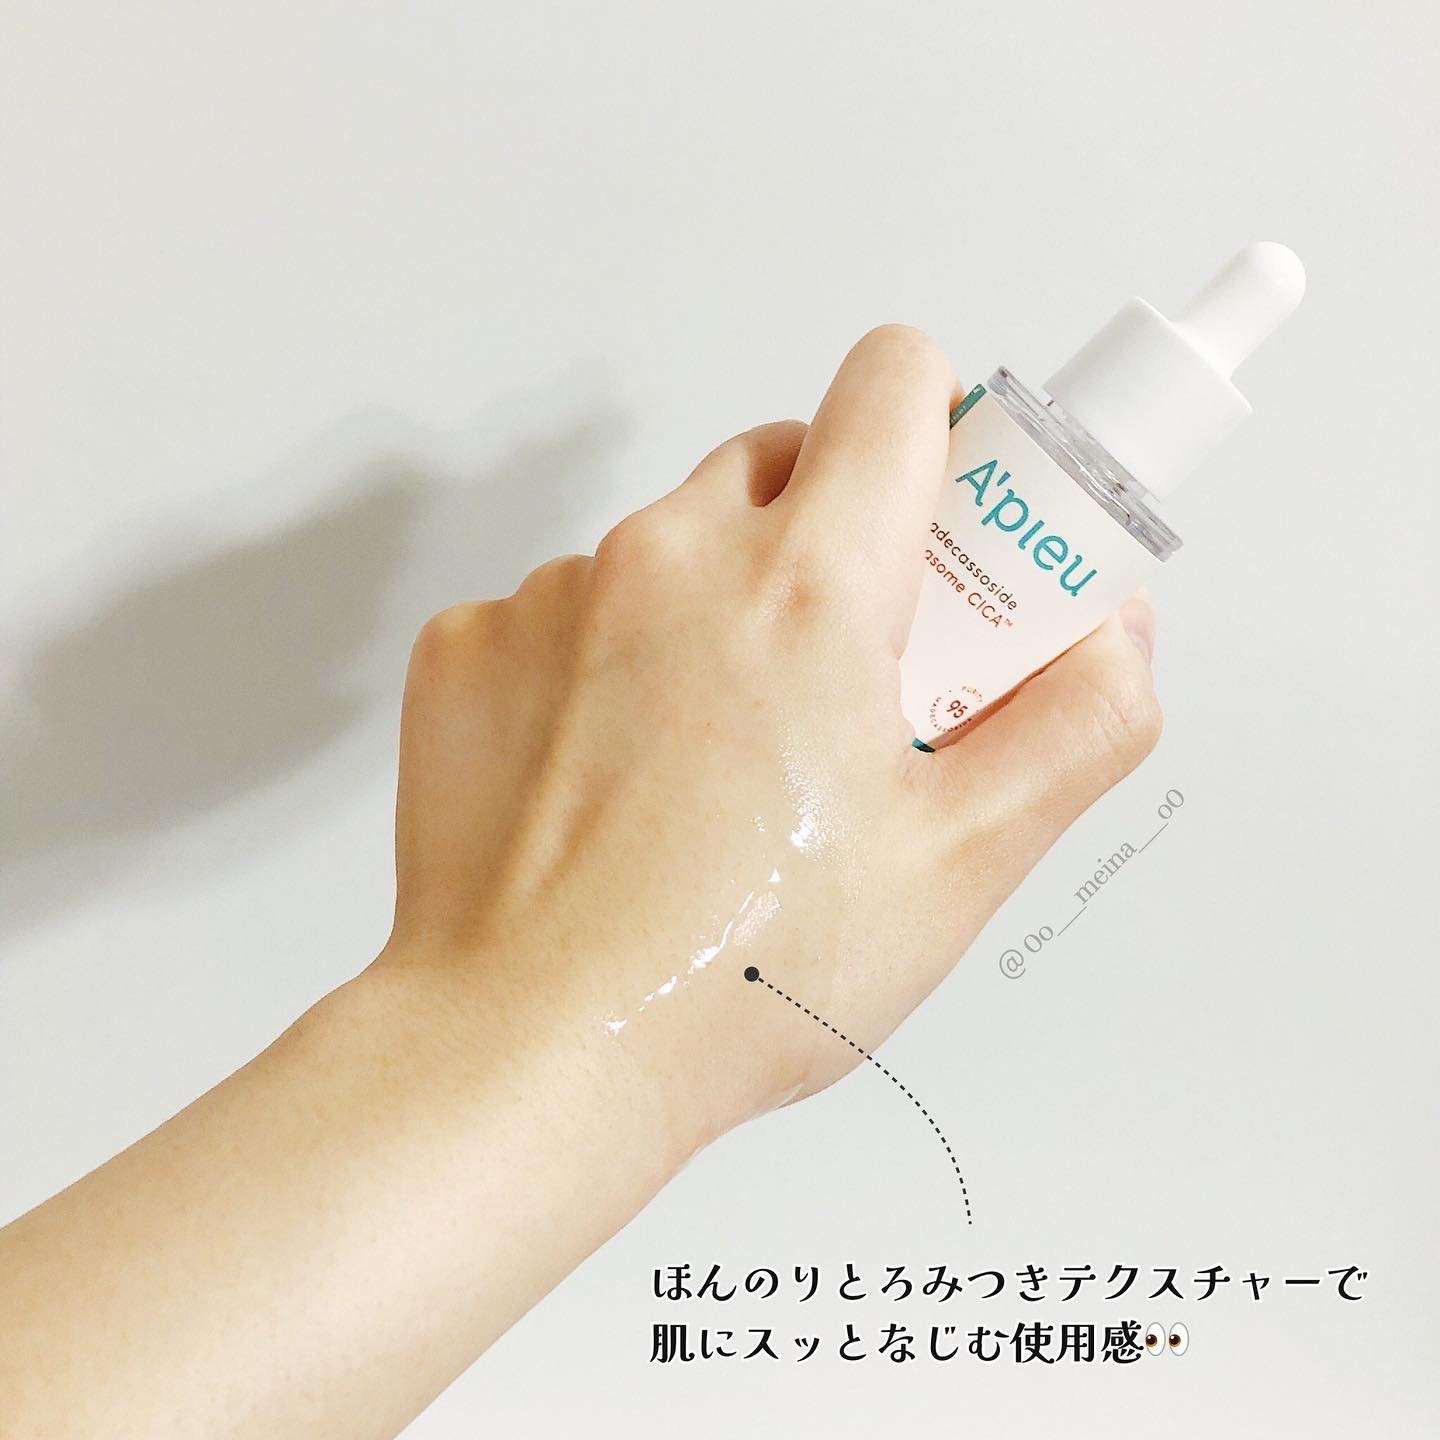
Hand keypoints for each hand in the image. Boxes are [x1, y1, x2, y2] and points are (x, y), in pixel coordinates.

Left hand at [376, 324, 1161, 1164]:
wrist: (529, 1053)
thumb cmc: (740, 977)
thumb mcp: (962, 863)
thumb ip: (1079, 725)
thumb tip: (1114, 633)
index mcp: (806, 585)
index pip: (893, 382)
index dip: (940, 433)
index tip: (945, 528)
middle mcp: (666, 556)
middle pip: (781, 462)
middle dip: (831, 540)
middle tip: (846, 675)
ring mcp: (550, 596)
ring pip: (668, 544)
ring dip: (709, 610)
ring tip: (714, 759)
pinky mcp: (468, 647)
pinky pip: (563, 608)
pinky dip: (600, 663)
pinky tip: (610, 776)